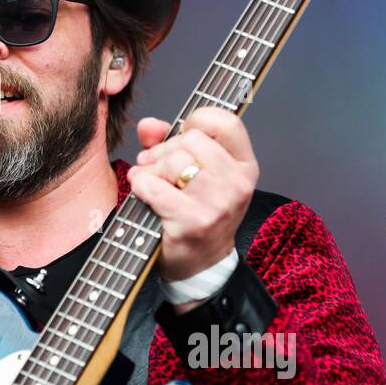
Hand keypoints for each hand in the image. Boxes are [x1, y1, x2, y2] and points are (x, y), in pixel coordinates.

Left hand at [127, 107, 257, 281]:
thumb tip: (149, 126)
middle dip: (164, 150)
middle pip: (192, 139)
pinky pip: (154, 186)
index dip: (196, 120)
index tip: (182, 136)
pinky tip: (144, 194)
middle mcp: (238, 183)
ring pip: (174, 161)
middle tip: (155, 166)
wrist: (199, 264)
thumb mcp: (194, 172)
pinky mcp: (193, 222)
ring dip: (151, 169)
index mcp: (244, 165)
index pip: (225, 121)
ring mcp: (218, 204)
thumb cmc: (196, 212)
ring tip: (150, 182)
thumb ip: (168, 141)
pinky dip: (141, 186)